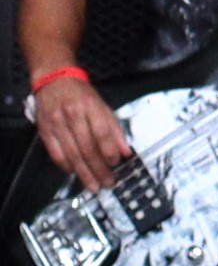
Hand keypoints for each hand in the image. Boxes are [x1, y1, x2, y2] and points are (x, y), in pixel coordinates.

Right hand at [31, 74, 128, 193]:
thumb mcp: (103, 105)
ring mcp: (56, 124)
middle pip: (86, 147)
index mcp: (90, 107)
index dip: (109, 151)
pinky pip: (55, 153)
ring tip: (93, 186)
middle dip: (98, 168)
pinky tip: (74, 173)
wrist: (53, 79)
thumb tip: (125, 152)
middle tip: (107, 183)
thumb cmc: (82, 94)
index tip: (116, 164)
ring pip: (71, 154)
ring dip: (83, 172)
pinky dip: (65, 165)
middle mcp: (72, 116)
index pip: (102, 133)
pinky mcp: (44, 130)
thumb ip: (115, 129)